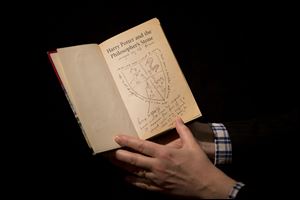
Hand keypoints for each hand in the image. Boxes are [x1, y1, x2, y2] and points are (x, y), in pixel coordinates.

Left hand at [114, 117, 235, 198]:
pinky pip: (142, 185)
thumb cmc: (199, 164)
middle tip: (111, 151)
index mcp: (164, 154)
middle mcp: (158, 166)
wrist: (206, 186)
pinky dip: (133, 181)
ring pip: (135, 173)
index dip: (128, 141)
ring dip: (124, 167)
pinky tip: (126, 177)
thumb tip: (177, 118)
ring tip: (114, 163)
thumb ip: (183, 130)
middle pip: (134, 160)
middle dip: (121, 155)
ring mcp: (157, 179)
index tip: (117, 137)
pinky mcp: (159, 189)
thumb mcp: (192, 144)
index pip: (142, 146)